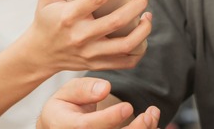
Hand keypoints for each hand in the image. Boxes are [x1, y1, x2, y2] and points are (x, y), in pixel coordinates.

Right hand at [29, 0, 152, 72]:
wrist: (39, 55)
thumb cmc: (46, 22)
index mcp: (69, 16)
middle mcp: (81, 36)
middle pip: (117, 21)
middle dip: (137, 5)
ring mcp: (90, 53)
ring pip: (126, 44)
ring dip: (143, 29)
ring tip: (148, 15)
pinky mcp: (97, 64)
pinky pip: (126, 61)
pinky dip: (139, 49)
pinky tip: (142, 35)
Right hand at [37, 77, 159, 128]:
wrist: (61, 126)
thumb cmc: (65, 107)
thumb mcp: (66, 92)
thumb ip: (83, 89)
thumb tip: (105, 88)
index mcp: (65, 126)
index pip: (87, 127)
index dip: (109, 118)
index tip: (127, 106)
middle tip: (147, 115)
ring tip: (152, 114)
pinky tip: (152, 122)